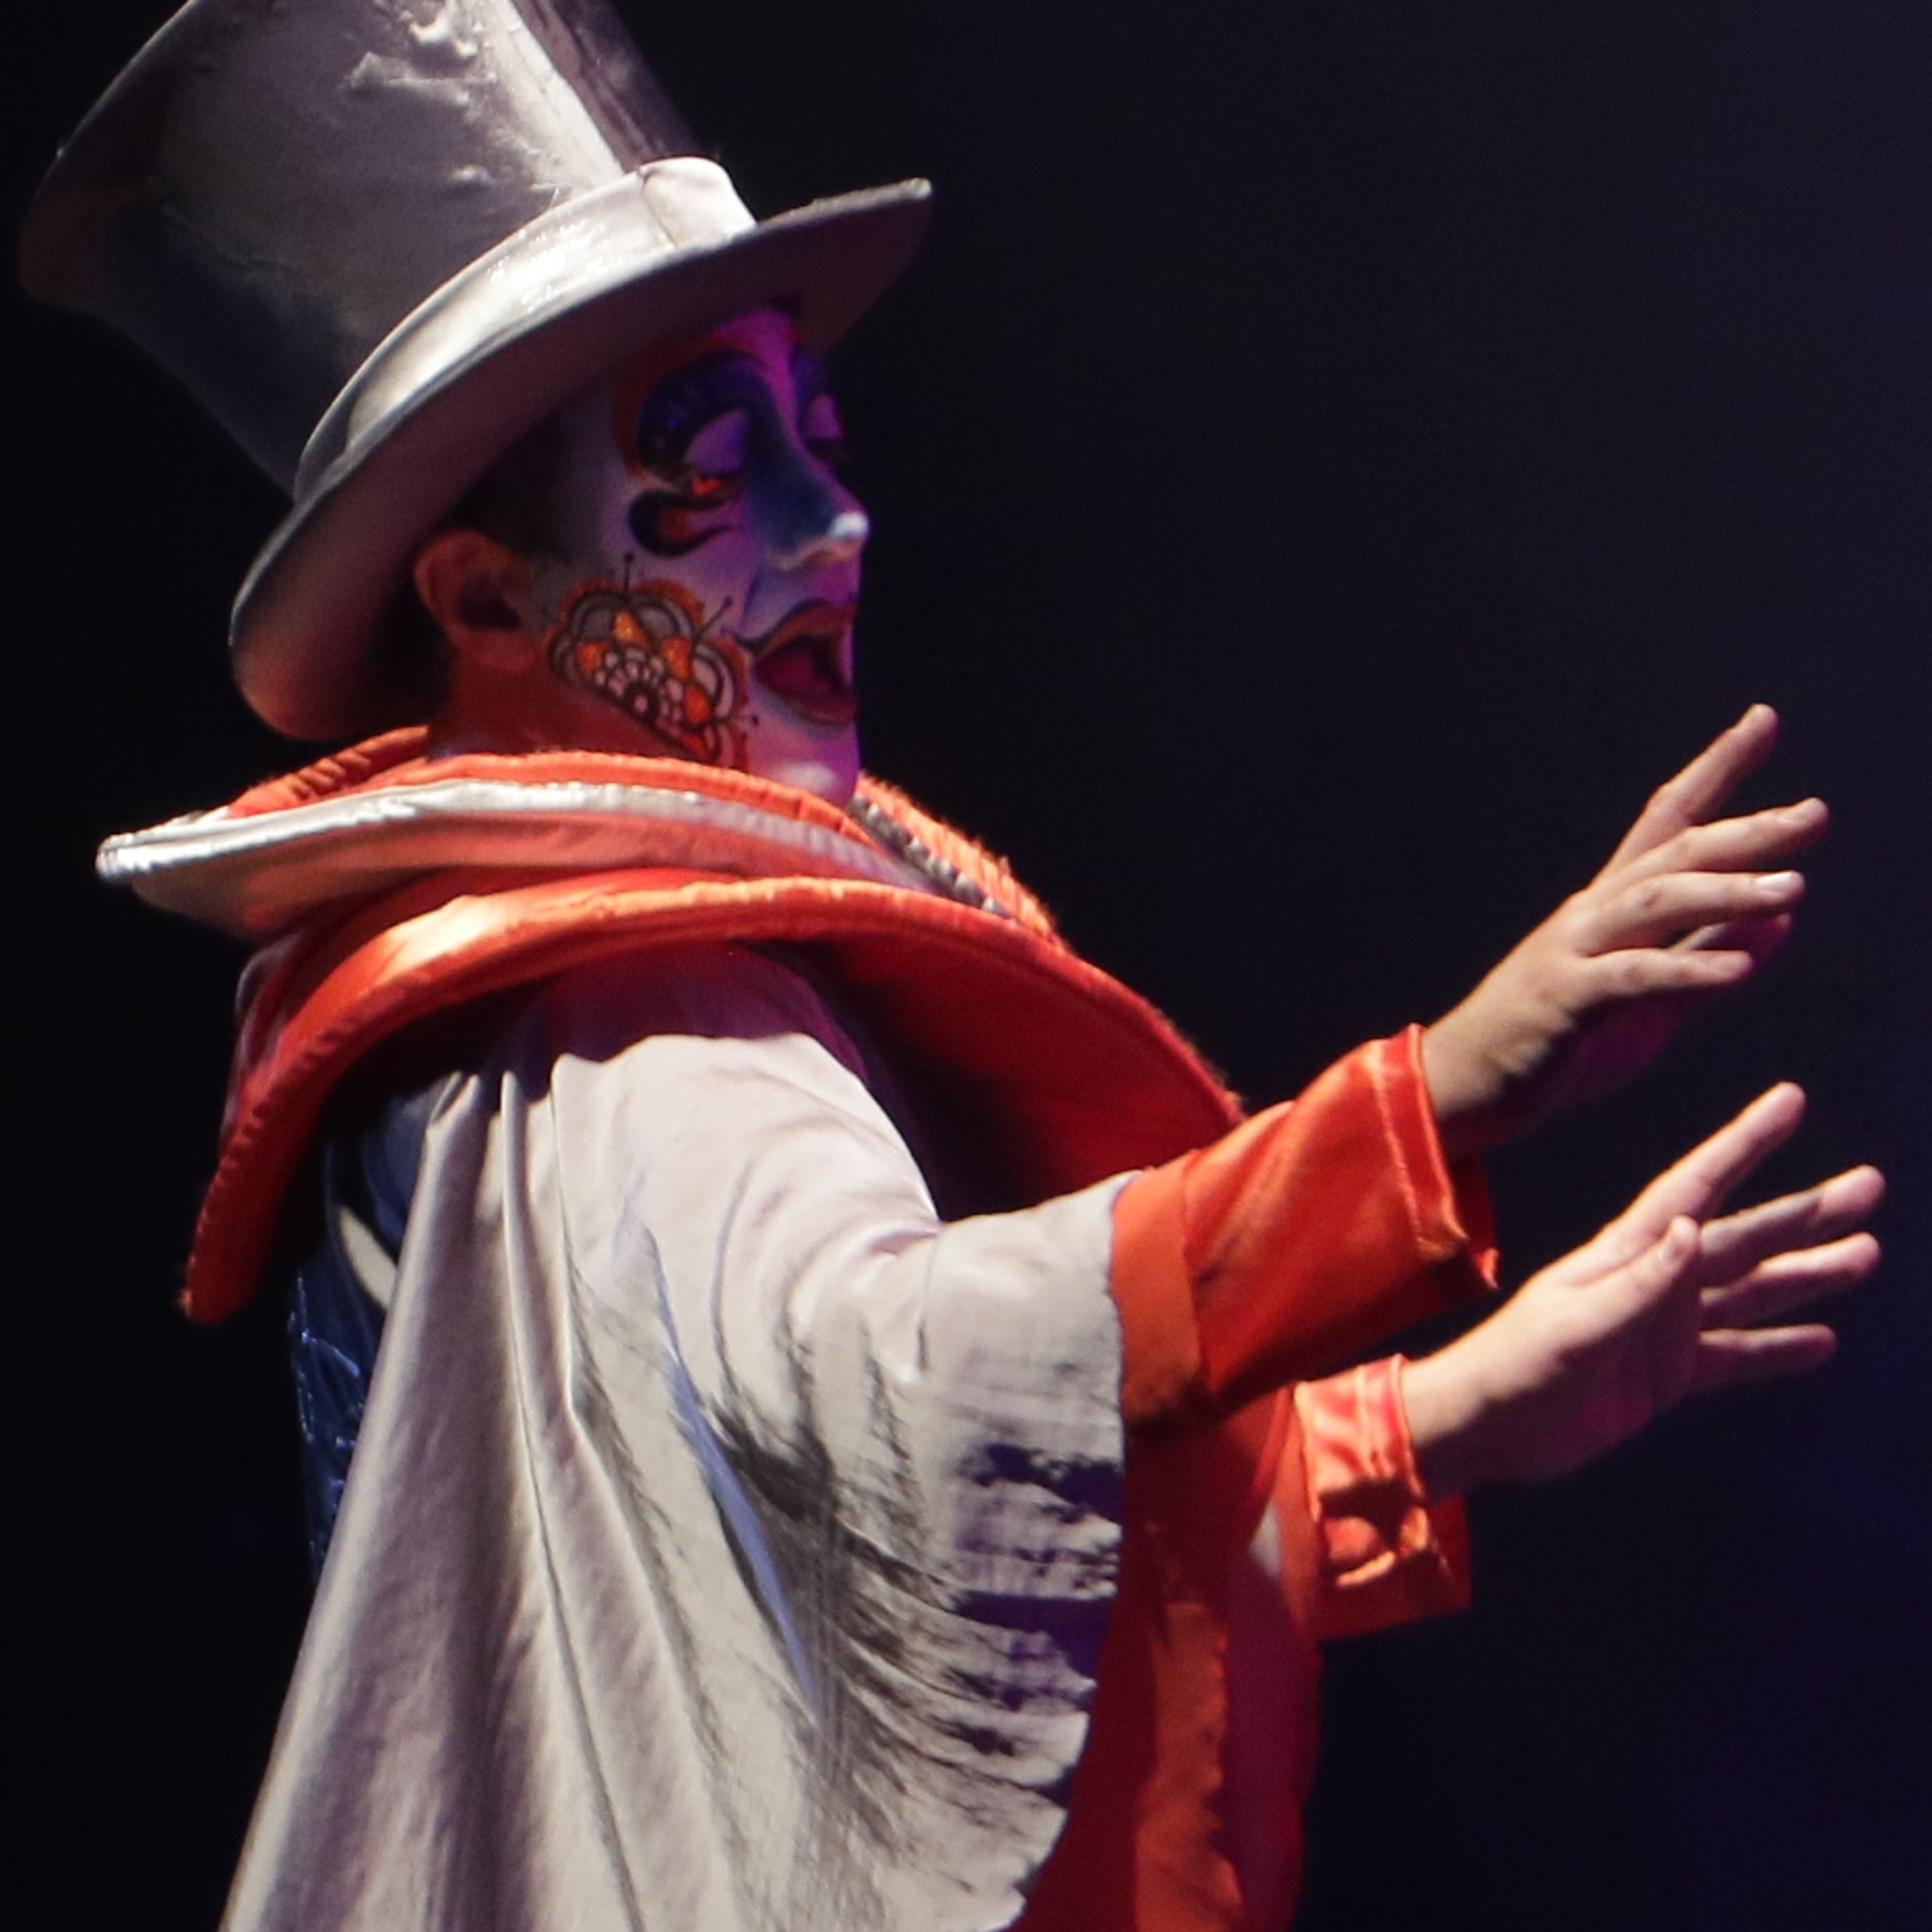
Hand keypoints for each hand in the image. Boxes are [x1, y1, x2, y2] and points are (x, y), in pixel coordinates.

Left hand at [1401, 1085, 1881, 1494]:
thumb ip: (1636, 1285)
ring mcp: (1661, 1327)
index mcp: (1625, 1254)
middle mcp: (1651, 1281)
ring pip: (1749, 1293)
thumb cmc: (1513, 1367)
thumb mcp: (1574, 1326)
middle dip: (1804, 1211)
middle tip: (1870, 1185)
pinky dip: (1777, 1349)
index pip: (1695, 1186)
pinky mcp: (1663, 1375)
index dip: (1743, 1143)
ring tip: (1866, 1254)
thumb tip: (1690, 1228)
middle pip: (1742, 1237)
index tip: (1789, 1100)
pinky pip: (1733, 1357)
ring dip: (1805, 1275)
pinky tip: (1823, 1340)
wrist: (1482, 1426)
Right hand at [1423, 705, 1826, 1156]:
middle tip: (1813, 814)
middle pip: (1672, 854)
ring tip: (1791, 888)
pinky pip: (1629, 978)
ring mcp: (1572, 953)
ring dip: (1723, 892)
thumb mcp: (1651, 1003)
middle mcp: (1591, 915)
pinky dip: (1685, 971)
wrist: (1465, 1086)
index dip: (1716, 770)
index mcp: (1611, 910)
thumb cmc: (1555, 1044)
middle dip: (1743, 831)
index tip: (1762, 721)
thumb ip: (1707, 956)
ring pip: (1653, 903)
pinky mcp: (1562, 1001)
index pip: (1668, 823)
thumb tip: (1783, 918)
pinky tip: (1737, 970)